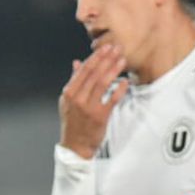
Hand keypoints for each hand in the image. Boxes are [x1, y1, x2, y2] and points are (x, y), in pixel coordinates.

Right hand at [58, 43, 129, 158]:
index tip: (106, 47)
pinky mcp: (99, 117)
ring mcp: (88, 107)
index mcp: (69, 92)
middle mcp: (77, 98)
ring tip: (122, 59)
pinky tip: (126, 81)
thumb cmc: (73, 123)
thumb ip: (74, 81)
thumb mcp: (68, 101)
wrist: (75, 146)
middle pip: (94, 73)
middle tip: (117, 48)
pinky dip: (119, 89)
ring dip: (114, 69)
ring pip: (103, 83)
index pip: (84, 70)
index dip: (96, 57)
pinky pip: (112, 99)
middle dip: (107, 58)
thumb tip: (76, 62)